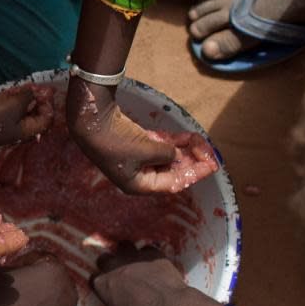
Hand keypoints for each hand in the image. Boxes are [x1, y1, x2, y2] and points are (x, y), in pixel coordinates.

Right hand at [0, 86, 54, 146]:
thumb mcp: (15, 103)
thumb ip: (31, 95)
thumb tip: (47, 90)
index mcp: (25, 133)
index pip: (46, 120)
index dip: (48, 104)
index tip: (43, 91)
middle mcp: (16, 134)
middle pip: (34, 117)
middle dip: (35, 101)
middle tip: (33, 88)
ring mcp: (4, 129)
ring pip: (21, 113)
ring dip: (22, 100)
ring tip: (19, 89)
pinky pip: (8, 112)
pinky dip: (11, 101)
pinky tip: (8, 92)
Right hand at [0, 254, 77, 305]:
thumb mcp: (3, 270)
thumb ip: (16, 264)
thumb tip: (17, 267)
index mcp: (56, 270)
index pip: (44, 258)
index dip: (28, 260)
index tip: (15, 267)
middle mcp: (69, 291)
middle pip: (55, 280)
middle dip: (40, 281)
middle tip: (22, 285)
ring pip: (56, 302)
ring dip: (44, 300)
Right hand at [68, 84, 216, 193]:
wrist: (93, 120)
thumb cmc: (118, 141)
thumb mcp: (148, 150)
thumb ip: (167, 154)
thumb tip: (176, 154)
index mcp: (139, 185)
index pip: (173, 184)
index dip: (194, 174)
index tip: (211, 165)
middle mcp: (138, 175)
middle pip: (171, 171)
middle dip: (191, 160)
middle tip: (209, 152)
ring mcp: (136, 158)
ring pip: (166, 156)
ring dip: (184, 149)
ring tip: (201, 141)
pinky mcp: (135, 142)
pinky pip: (159, 145)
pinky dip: (172, 141)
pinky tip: (188, 136)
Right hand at [92, 244, 218, 305]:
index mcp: (104, 285)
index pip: (94, 279)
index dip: (101, 284)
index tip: (108, 289)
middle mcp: (115, 267)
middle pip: (104, 258)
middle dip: (110, 265)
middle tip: (120, 275)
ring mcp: (134, 257)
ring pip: (124, 245)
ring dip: (127, 254)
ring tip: (136, 263)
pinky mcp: (154, 253)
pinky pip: (147, 249)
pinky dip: (149, 256)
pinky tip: (156, 265)